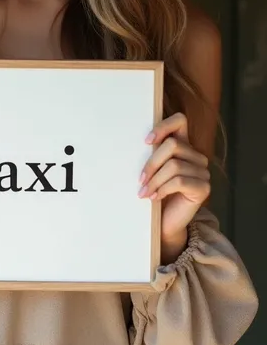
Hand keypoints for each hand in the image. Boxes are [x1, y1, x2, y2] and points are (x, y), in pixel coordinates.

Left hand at [138, 112, 210, 259]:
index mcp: (184, 146)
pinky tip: (154, 197)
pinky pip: (179, 181)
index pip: (180, 121)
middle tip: (140, 179)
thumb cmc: (155, 193)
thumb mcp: (153, 169)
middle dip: (152, 163)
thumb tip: (141, 140)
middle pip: (173, 145)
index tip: (146, 141)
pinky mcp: (204, 188)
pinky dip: (162, 189)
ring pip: (174, 165)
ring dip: (155, 180)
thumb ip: (152, 153)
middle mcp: (196, 156)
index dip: (163, 126)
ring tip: (144, 191)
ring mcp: (203, 172)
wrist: (163, 223)